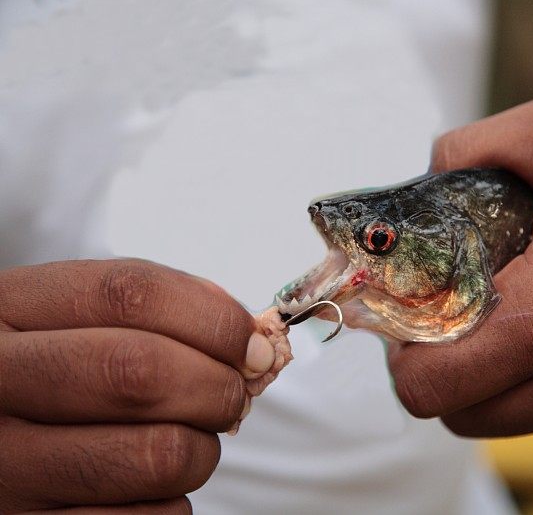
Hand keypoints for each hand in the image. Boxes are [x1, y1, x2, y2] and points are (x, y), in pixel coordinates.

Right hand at [0, 259, 275, 512]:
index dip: (213, 318)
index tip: (252, 346)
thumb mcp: (71, 319)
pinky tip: (147, 483)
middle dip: (217, 386)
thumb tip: (246, 336)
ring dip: (201, 449)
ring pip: (158, 455)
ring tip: (186, 439)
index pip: (130, 294)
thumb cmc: (50, 373)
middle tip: (232, 397)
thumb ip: (153, 310)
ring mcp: (7, 465)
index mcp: (9, 310)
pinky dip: (172, 501)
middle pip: (142, 372)